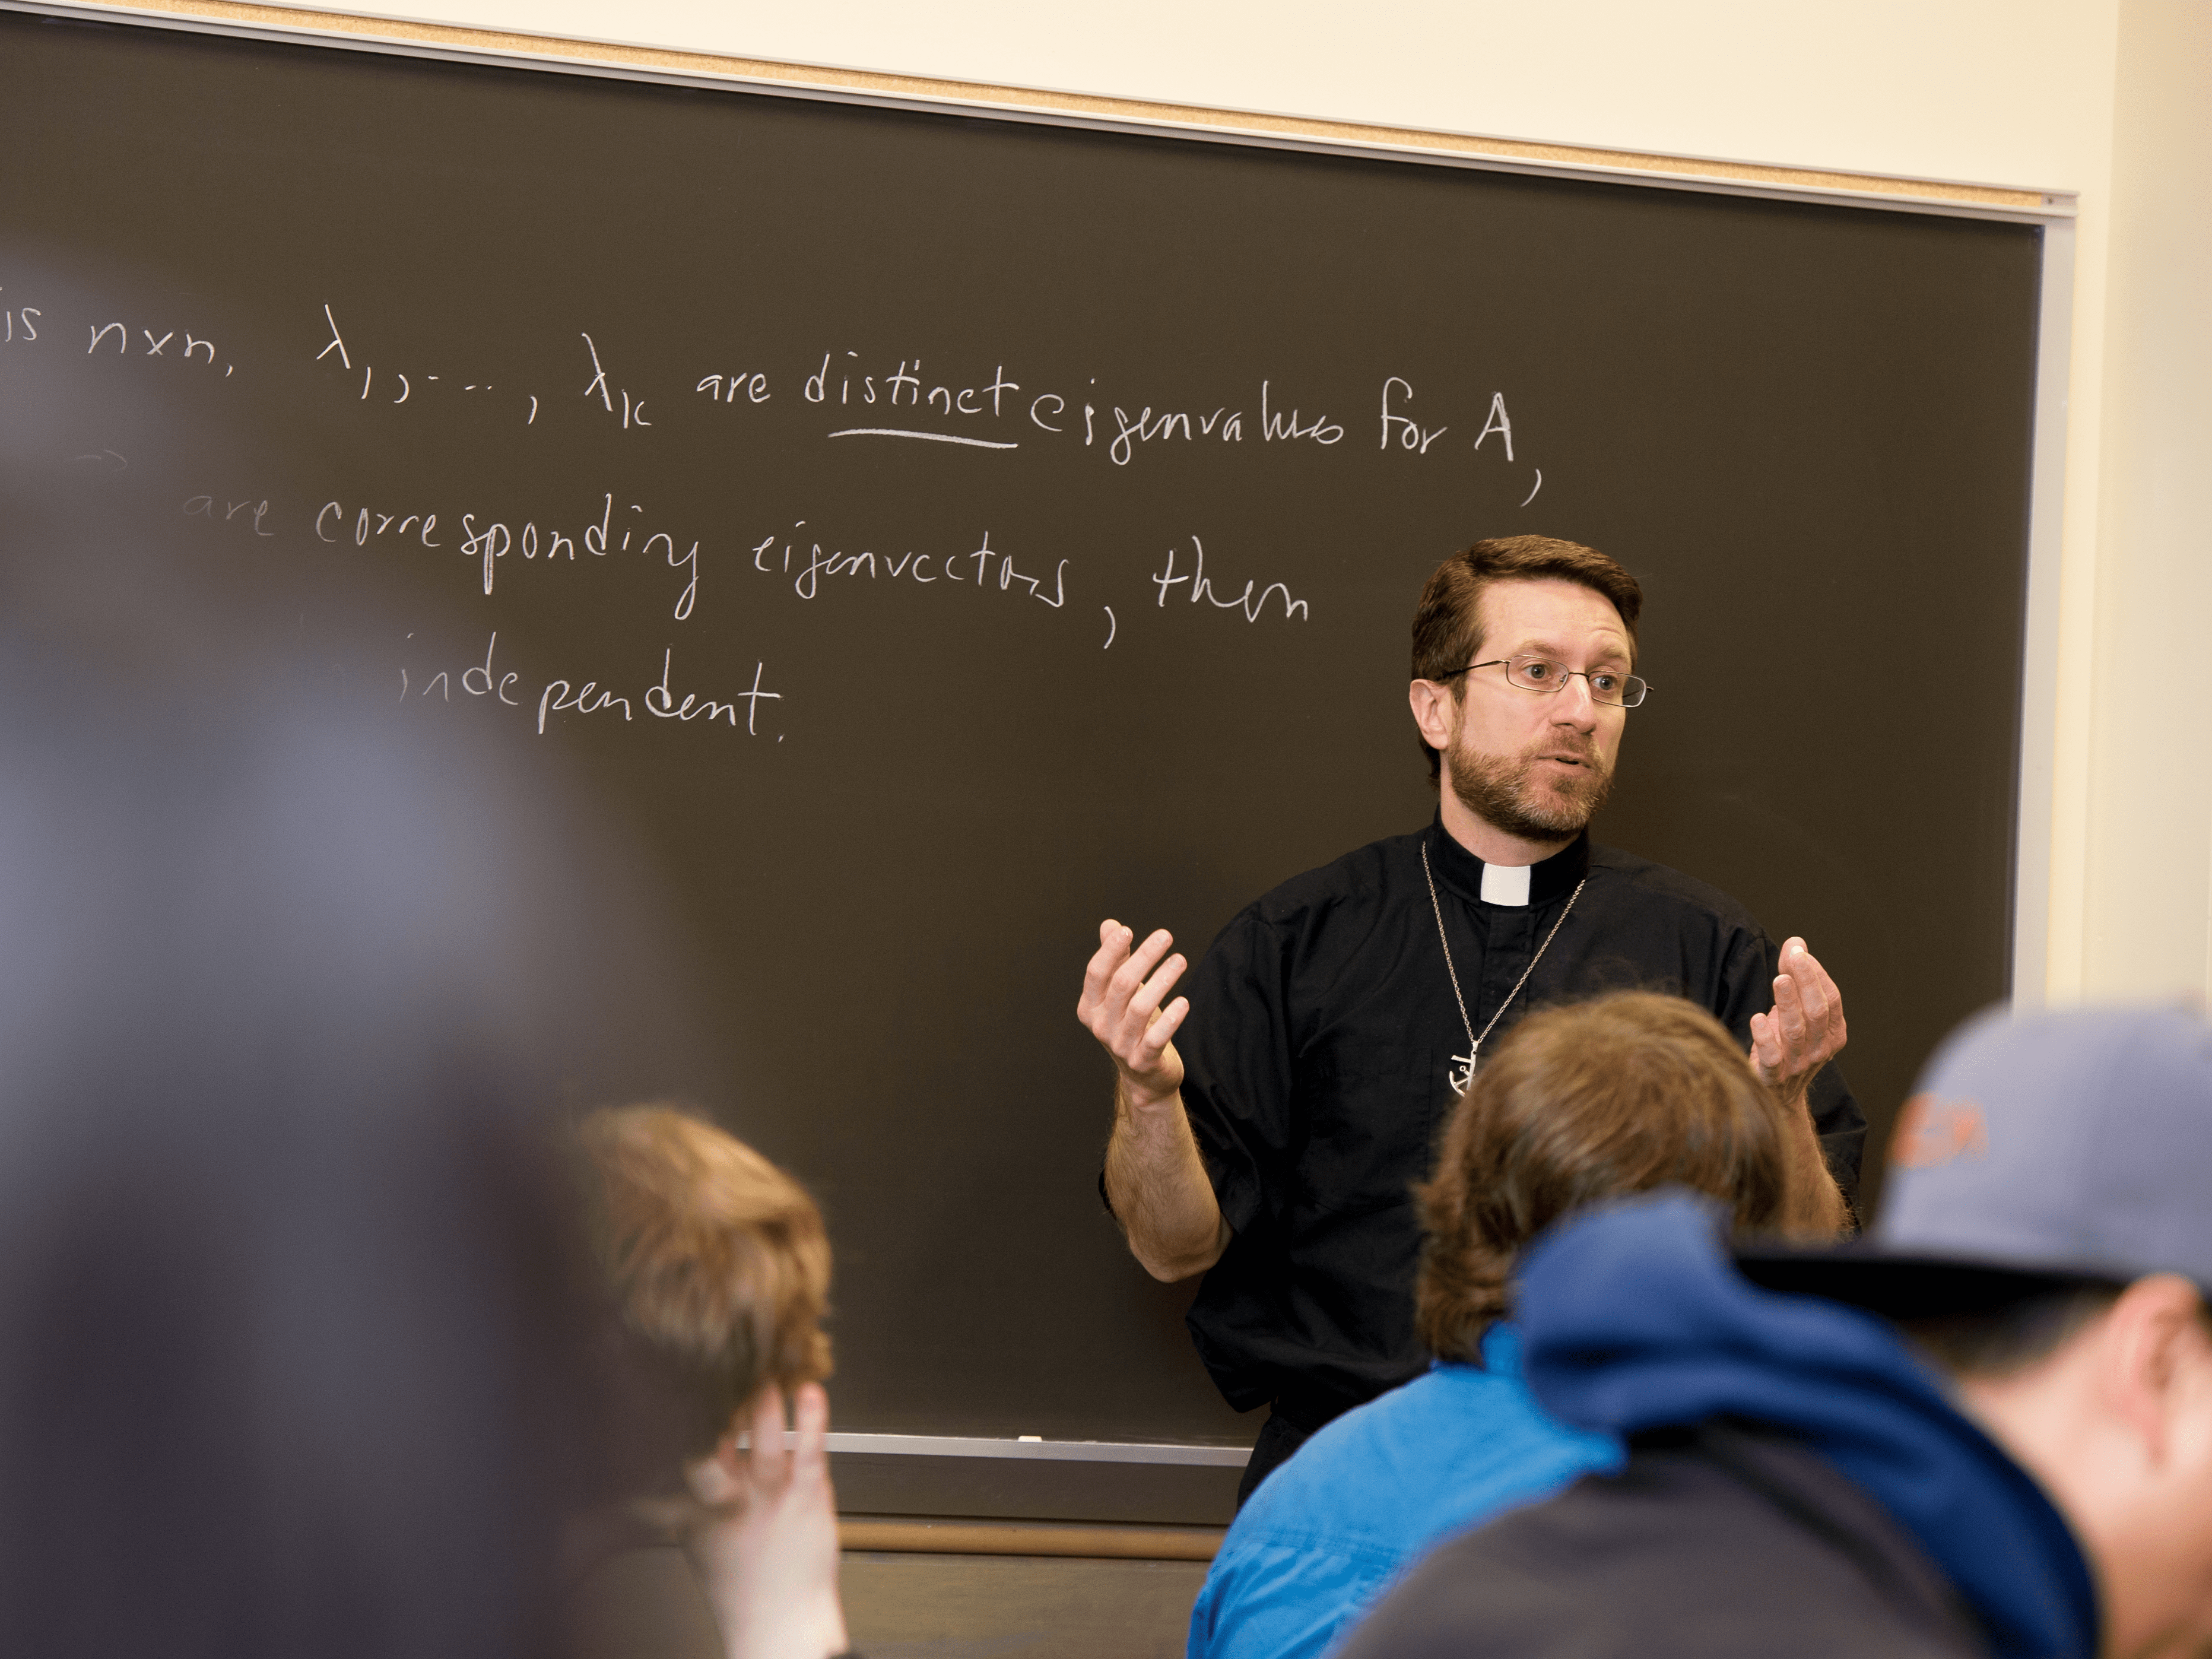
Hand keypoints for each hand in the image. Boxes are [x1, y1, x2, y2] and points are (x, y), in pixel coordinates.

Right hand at [686, 1383, 847, 1658]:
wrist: (780, 1622)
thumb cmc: (744, 1579)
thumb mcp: (696, 1538)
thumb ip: (676, 1501)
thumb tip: (650, 1474)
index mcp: (697, 1503)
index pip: (683, 1446)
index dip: (677, 1413)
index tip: (671, 1377)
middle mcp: (730, 1494)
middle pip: (715, 1436)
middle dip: (715, 1399)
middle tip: (712, 1360)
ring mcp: (767, 1494)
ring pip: (759, 1436)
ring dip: (760, 1400)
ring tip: (761, 1367)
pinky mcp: (806, 1497)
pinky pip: (807, 1451)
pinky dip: (810, 1419)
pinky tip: (812, 1392)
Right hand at [1077, 919, 1188, 1109]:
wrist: (1145, 1076)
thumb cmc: (1133, 1025)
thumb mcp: (1121, 993)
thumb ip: (1115, 959)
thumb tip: (1110, 924)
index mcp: (1089, 1007)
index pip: (1096, 973)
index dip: (1110, 951)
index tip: (1128, 930)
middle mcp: (1101, 1026)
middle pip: (1121, 985)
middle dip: (1144, 957)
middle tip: (1165, 936)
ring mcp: (1120, 1045)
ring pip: (1140, 1008)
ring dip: (1162, 980)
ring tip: (1180, 960)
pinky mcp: (1143, 1060)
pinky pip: (1156, 1038)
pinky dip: (1171, 1019)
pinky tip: (1184, 1002)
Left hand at [1749, 937, 1847, 1103]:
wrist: (1777, 1096)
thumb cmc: (1786, 1045)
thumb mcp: (1795, 1012)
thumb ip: (1796, 979)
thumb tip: (1797, 943)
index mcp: (1832, 1033)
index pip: (1830, 999)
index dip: (1816, 974)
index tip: (1799, 952)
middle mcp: (1819, 1049)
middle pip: (1816, 1011)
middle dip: (1806, 981)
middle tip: (1794, 957)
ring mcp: (1797, 1064)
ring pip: (1796, 1031)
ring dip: (1788, 1003)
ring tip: (1779, 980)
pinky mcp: (1773, 1077)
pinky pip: (1772, 1057)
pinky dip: (1765, 1038)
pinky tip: (1756, 1018)